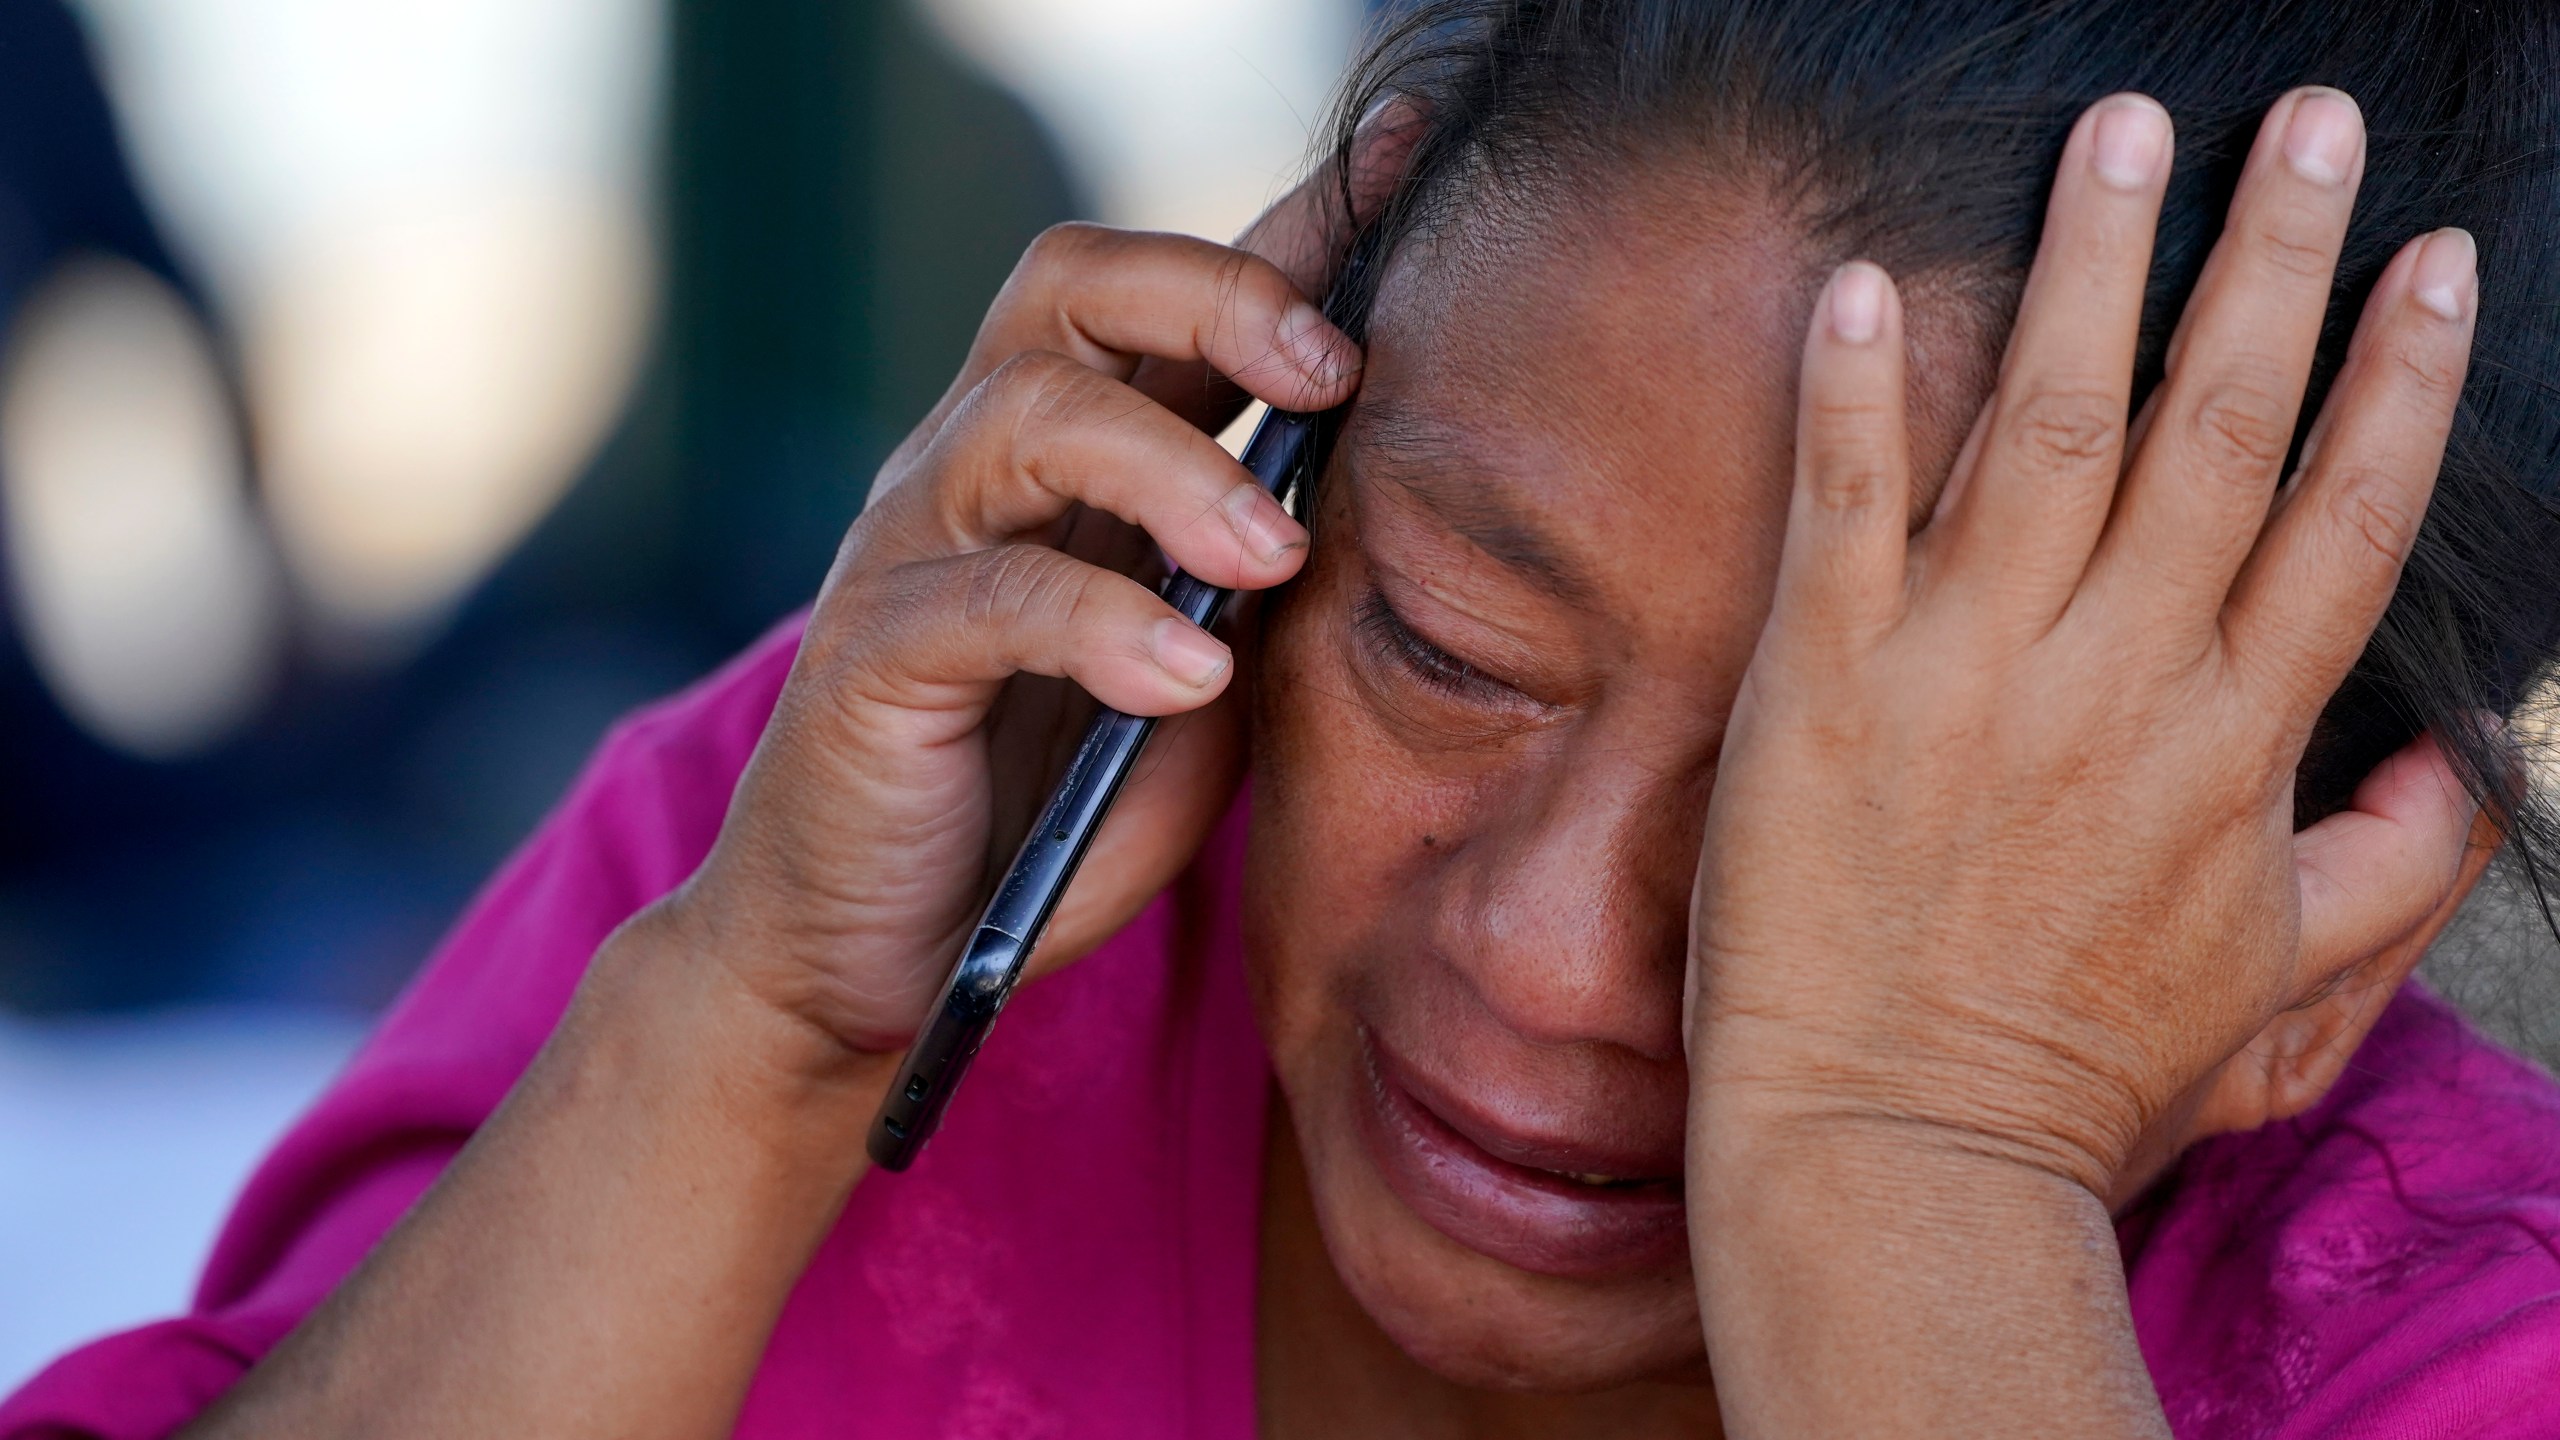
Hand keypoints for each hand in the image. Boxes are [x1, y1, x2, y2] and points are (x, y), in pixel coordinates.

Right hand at [650, 212, 1364, 1055]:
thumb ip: (1258, 607)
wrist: (875, 964)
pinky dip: (1106, 626)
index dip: (1279, 229)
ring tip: (1273, 555)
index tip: (1400, 175)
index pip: (1162, 299)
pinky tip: (1187, 678)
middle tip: (1333, 368)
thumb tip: (1369, 518)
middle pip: (1072, 286)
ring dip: (1176, 467)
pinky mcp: (870, 659)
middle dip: (1216, 295)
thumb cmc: (1041, 822)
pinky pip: (991, 596)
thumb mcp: (1194, 702)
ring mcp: (909, 549)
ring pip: (1028, 412)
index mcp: (1064, 463)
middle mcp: (976, 470)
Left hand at [1688, 88, 2481, 1194]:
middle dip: (2272, 262)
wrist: (1899, 1164)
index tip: (2432, 257)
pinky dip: (1862, 392)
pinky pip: (1846, 510)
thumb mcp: (2281, 997)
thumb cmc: (2076, 1084)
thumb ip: (2388, 874)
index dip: (2398, 378)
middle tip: (2305, 122)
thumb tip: (2457, 773)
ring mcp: (1968, 676)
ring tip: (2125, 129)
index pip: (2343, 520)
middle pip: (2219, 432)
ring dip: (2094, 266)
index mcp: (2232, 745)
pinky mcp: (1826, 690)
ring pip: (2054, 429)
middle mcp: (2118, 684)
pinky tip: (1870, 275)